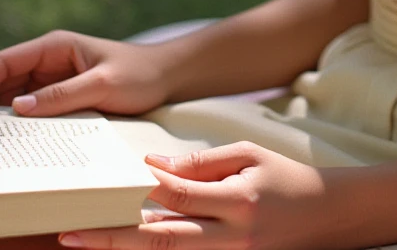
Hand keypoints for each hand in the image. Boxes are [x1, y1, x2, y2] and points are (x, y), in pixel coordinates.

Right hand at [0, 31, 171, 116]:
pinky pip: (32, 114)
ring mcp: (52, 83)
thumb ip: (63, 95)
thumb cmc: (140, 73)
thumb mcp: (103, 84)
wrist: (166, 78)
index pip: (6, 61)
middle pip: (3, 83)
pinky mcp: (61, 100)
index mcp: (55, 46)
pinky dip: (20, 127)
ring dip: (0, 119)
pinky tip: (13, 146)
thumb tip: (18, 108)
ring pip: (13, 101)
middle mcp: (48, 63)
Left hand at [56, 144, 341, 249]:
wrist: (324, 215)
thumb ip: (202, 161)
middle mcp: (233, 238)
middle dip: (114, 237)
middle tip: (72, 234)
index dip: (149, 185)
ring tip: (87, 242)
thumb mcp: (248, 154)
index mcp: (240, 201)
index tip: (121, 176)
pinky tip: (129, 246)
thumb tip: (154, 166)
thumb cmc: (283, 176)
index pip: (181, 195)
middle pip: (162, 241)